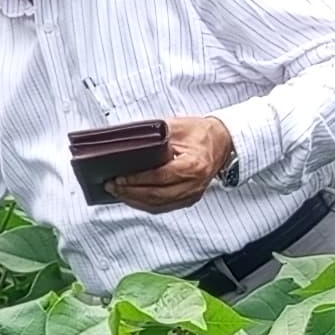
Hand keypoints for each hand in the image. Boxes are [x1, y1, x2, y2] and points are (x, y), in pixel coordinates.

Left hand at [109, 115, 235, 212]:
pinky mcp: (189, 199)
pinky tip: (132, 198)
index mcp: (193, 165)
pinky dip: (145, 204)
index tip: (119, 177)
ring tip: (117, 192)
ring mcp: (192, 194)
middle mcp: (194, 184)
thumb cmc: (200, 133)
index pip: (160, 177)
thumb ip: (154, 136)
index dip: (137, 179)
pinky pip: (163, 206)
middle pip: (157, 195)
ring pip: (158, 205)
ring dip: (135, 200)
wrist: (222, 142)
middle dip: (130, 192)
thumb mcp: (176, 127)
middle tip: (112, 186)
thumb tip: (127, 143)